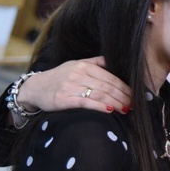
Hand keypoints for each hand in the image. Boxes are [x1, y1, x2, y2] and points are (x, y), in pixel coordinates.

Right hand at [17, 57, 131, 114]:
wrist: (34, 88)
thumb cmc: (59, 77)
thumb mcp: (76, 64)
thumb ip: (96, 62)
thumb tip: (114, 60)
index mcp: (84, 65)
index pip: (110, 77)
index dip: (125, 87)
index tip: (135, 95)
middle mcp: (78, 74)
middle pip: (107, 86)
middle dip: (123, 97)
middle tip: (134, 105)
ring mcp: (70, 86)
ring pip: (99, 94)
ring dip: (116, 103)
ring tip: (126, 109)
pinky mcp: (63, 99)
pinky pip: (86, 102)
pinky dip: (100, 106)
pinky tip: (110, 110)